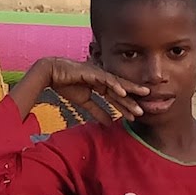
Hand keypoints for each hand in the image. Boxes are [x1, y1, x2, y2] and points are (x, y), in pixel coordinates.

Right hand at [26, 58, 142, 123]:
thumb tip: (110, 123)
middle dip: (132, 99)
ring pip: (117, 84)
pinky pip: (106, 78)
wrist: (51, 73)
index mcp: (101, 85)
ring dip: (129, 91)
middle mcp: (103, 78)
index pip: (116, 97)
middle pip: (121, 90)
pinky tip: (123, 91)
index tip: (135, 116)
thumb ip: (97, 111)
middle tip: (144, 109)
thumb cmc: (66, 84)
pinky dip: (115, 84)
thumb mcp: (84, 102)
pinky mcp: (92, 71)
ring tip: (142, 96)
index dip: (126, 106)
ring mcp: (99, 73)